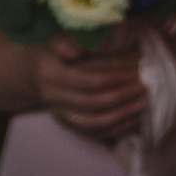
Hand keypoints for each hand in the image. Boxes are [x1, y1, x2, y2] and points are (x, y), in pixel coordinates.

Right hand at [32, 35, 147, 141]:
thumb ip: (63, 43)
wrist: (32, 74)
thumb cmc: (49, 53)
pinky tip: (133, 121)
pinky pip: (94, 133)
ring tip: (142, 105)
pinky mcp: (68, 124)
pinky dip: (116, 129)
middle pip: (91, 103)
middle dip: (121, 97)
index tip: (134, 74)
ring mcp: (60, 113)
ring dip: (121, 116)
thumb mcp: (51, 42)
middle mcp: (53, 97)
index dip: (111, 79)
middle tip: (143, 89)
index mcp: (49, 74)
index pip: (84, 80)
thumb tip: (76, 51)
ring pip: (94, 122)